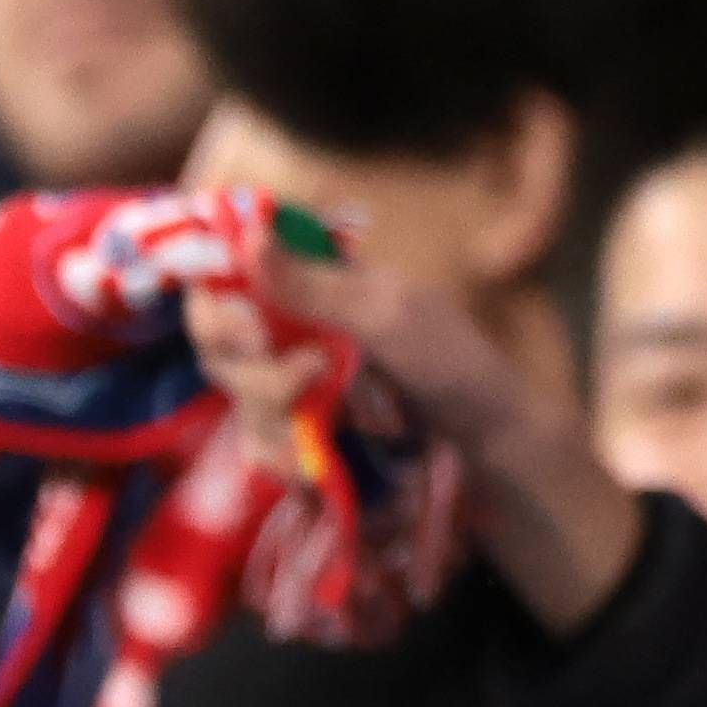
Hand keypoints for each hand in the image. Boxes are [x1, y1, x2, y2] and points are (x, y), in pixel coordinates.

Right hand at [209, 257, 644, 631]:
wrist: (490, 445)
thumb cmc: (454, 365)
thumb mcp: (389, 317)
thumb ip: (316, 286)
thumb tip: (245, 233)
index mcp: (324, 285)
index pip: (235, 279)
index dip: (217, 307)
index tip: (244, 337)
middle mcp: (302, 330)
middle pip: (226, 346)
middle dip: (256, 376)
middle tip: (306, 383)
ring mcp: (301, 385)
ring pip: (241, 400)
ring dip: (273, 422)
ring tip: (321, 435)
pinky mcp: (307, 433)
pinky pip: (264, 444)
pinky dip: (284, 459)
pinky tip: (315, 473)